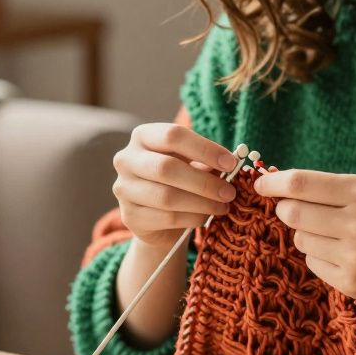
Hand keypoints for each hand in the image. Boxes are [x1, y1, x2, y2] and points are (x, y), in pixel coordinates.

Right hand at [111, 123, 238, 248]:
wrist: (157, 216)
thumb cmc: (178, 180)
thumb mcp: (191, 163)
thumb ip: (207, 161)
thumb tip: (231, 163)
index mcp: (143, 136)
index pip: (173, 135)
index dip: (205, 149)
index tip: (231, 163)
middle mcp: (126, 159)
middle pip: (167, 168)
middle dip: (204, 182)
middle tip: (229, 192)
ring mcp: (124, 189)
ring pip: (167, 197)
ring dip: (202, 203)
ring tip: (223, 206)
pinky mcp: (129, 216)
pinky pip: (166, 218)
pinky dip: (192, 218)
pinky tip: (205, 217)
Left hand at [252, 169, 355, 314]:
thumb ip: (331, 190)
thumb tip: (280, 187)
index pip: (301, 184)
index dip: (273, 184)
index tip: (260, 185)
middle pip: (292, 213)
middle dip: (286, 210)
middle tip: (295, 211)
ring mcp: (354, 255)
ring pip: (300, 240)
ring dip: (306, 235)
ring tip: (333, 236)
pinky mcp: (350, 281)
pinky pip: (313, 263)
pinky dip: (319, 257)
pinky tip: (344, 255)